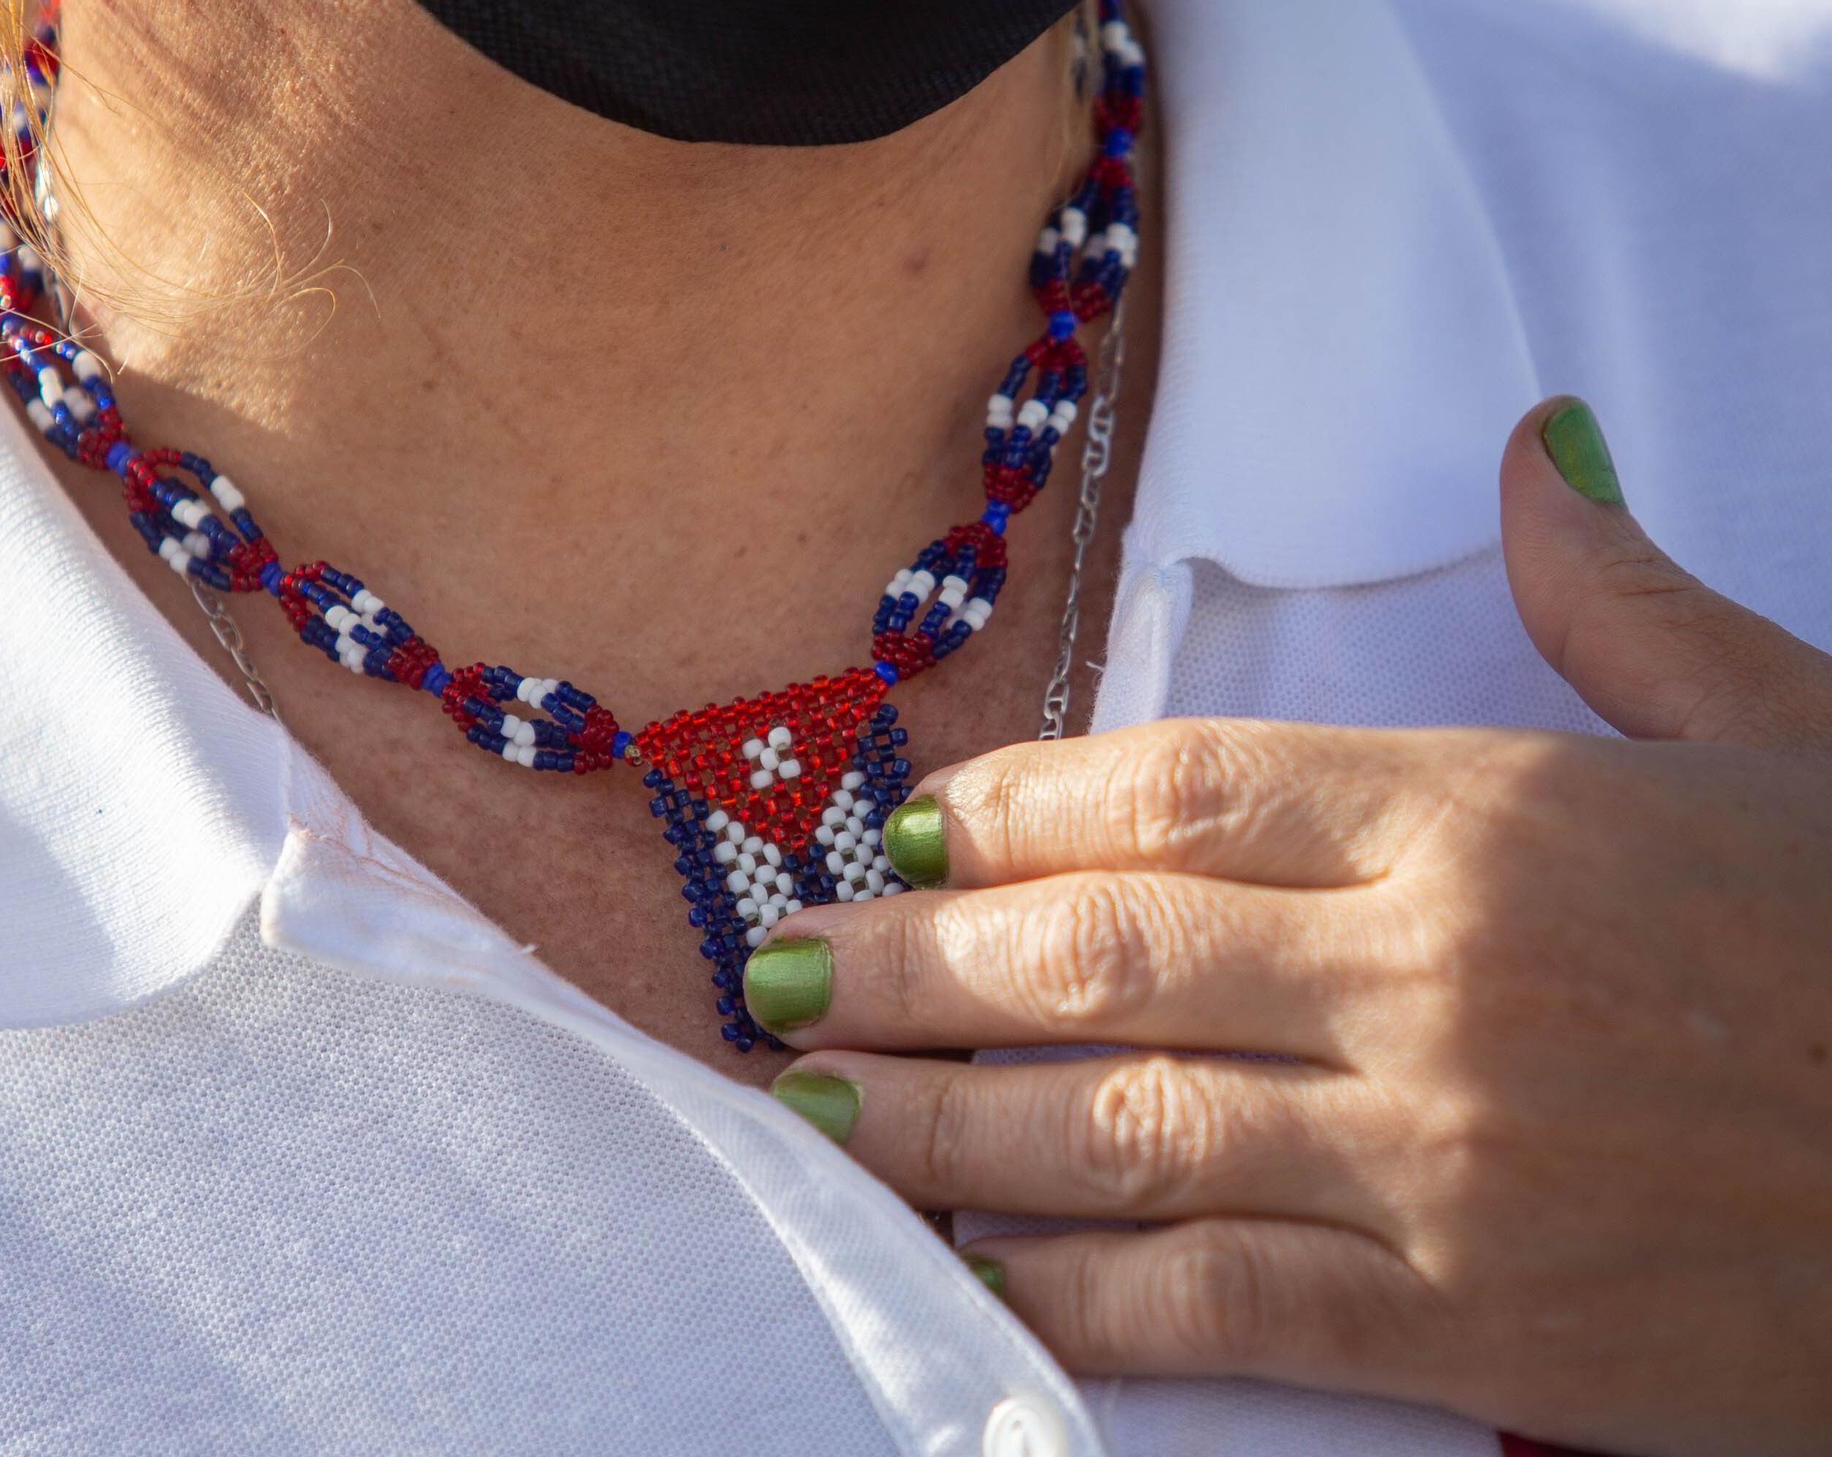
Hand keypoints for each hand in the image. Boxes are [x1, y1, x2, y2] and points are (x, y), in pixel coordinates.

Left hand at [744, 398, 1831, 1456]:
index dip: (1008, 805)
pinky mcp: (1465, 1321)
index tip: (904, 824)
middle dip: (907, 963)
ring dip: (931, 1123)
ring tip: (809, 1107)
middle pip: (1095, 950)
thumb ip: (1617, 601)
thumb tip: (1534, 453)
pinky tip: (966, 1274)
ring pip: (1113, 1127)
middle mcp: (1428, 971)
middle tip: (779, 974)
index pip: (1177, 787)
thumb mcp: (1785, 730)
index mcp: (1485, 811)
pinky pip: (1212, 1304)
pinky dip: (1069, 1295)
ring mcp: (1434, 1156)